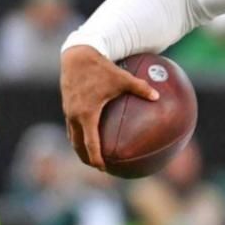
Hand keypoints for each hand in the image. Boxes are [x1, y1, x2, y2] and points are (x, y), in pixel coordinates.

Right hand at [60, 44, 158, 168]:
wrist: (77, 55)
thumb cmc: (100, 67)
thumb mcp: (122, 78)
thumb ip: (140, 88)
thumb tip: (157, 96)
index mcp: (87, 114)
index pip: (90, 143)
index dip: (96, 158)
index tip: (103, 168)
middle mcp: (75, 115)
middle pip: (77, 145)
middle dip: (86, 157)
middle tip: (99, 167)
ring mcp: (69, 111)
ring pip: (72, 136)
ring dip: (80, 148)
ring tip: (91, 156)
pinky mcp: (67, 105)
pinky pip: (71, 125)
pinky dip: (78, 134)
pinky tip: (88, 133)